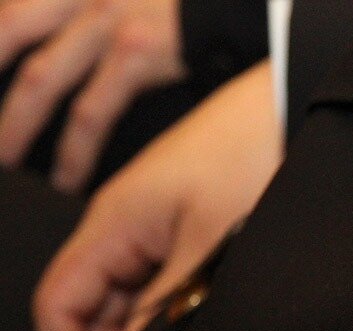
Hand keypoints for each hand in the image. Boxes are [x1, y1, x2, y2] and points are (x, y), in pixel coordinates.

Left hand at [0, 0, 186, 192]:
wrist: (217, 0)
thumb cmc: (164, 2)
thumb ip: (71, 11)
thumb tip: (31, 38)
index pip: (8, 11)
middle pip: (9, 34)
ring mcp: (107, 22)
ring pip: (42, 79)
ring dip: (16, 125)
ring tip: (7, 157)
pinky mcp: (138, 53)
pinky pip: (94, 110)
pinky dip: (75, 149)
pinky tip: (69, 176)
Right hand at [34, 60, 278, 330]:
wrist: (299, 112)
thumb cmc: (253, 155)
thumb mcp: (207, 246)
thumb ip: (162, 306)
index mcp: (113, 223)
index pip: (58, 303)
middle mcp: (126, 226)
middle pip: (90, 308)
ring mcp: (158, 229)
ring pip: (128, 301)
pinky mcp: (191, 231)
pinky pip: (163, 285)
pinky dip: (168, 317)